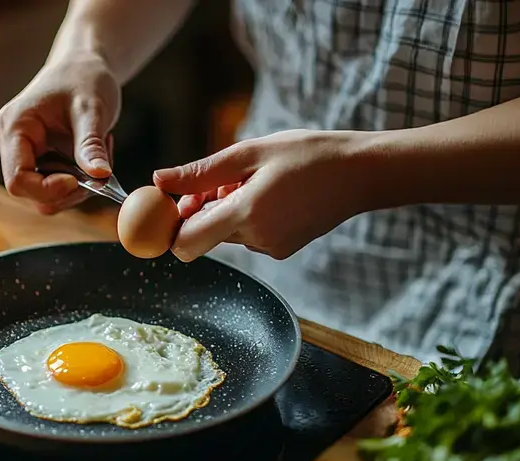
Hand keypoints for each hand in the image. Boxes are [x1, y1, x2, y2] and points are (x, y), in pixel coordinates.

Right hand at [0, 54, 120, 213]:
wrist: (83, 66)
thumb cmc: (84, 78)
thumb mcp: (91, 108)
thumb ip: (91, 144)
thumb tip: (100, 176)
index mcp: (13, 128)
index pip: (18, 180)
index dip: (48, 189)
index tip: (82, 181)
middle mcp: (10, 144)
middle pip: (30, 193)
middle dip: (69, 190)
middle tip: (100, 168)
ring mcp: (23, 154)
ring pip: (44, 196)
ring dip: (77, 188)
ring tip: (98, 155)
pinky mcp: (37, 160)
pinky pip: (54, 187)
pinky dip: (78, 182)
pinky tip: (91, 156)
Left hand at [152, 130, 379, 260]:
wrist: (360, 173)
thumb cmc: (307, 154)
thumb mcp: (250, 153)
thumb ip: (201, 172)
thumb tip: (159, 181)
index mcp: (246, 214)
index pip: (187, 243)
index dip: (174, 226)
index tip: (179, 203)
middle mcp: (256, 239)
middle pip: (204, 235)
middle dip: (202, 211)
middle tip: (221, 182)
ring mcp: (271, 248)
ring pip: (226, 234)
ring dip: (227, 210)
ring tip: (256, 182)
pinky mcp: (282, 249)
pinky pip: (248, 236)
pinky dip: (248, 217)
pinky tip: (271, 194)